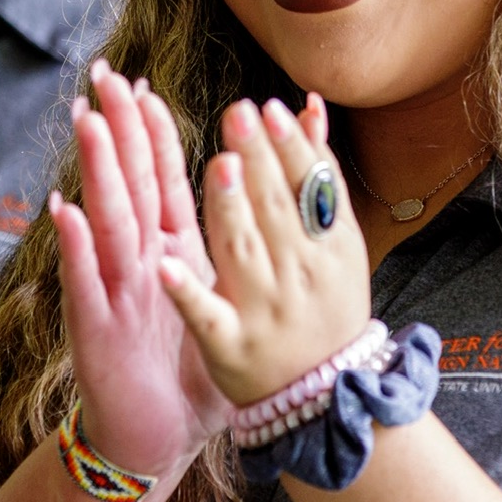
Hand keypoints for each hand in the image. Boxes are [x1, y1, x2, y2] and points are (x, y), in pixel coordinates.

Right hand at [50, 63, 230, 482]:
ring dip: (97, 172)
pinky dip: (75, 249)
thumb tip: (254, 208)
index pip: (160, 180)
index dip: (153, 133)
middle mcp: (134, 263)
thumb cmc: (188, 373)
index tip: (146, 83)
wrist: (156, 440)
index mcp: (167, 253)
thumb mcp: (219, 303)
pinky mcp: (95, 330)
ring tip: (88, 122)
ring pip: (105, 220)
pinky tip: (63, 212)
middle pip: (127, 184)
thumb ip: (226, 255)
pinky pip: (85, 284)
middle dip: (118, 130)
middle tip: (103, 76)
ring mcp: (111, 292)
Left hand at [157, 95, 372, 404]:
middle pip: (276, 210)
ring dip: (231, 210)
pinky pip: (206, 316)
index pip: (310, 188)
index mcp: (328, 248)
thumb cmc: (324, 304)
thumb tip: (307, 103)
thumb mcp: (335, 243)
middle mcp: (298, 276)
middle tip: (239, 115)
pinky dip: (188, 292)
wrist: (323, 398)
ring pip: (243, 252)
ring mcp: (262, 312)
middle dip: (259, 160)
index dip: (291, 148)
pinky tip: (166, 266)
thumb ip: (317, 175)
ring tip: (220, 167)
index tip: (270, 109)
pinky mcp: (228, 345)